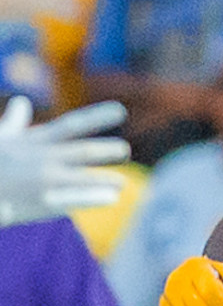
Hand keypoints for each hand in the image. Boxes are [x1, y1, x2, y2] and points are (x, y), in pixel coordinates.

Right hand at [0, 97, 130, 226]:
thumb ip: (14, 123)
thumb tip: (20, 102)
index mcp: (34, 141)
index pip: (71, 124)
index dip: (98, 117)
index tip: (121, 111)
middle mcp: (42, 158)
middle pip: (85, 151)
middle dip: (108, 149)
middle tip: (125, 150)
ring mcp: (43, 181)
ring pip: (85, 177)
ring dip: (107, 178)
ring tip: (122, 182)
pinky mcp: (41, 204)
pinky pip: (77, 200)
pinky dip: (96, 197)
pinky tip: (112, 197)